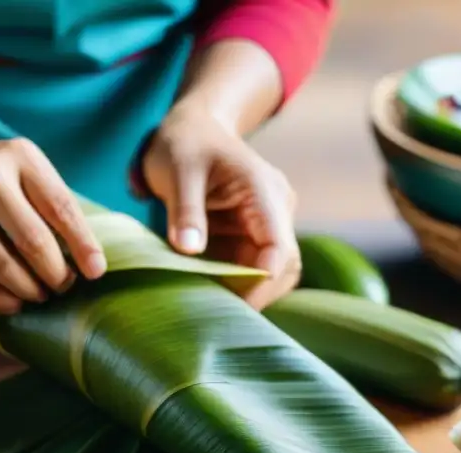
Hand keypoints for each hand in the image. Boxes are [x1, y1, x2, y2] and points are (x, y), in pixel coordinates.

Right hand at [0, 136, 105, 316]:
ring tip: (39, 293)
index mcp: (9, 158)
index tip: (96, 272)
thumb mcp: (27, 171)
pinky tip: (10, 299)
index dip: (83, 246)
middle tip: (63, 285)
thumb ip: (58, 207)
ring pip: (2, 276)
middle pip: (31, 244)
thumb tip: (91, 267)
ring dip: (30, 294)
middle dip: (57, 275)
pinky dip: (0, 306)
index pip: (58, 208)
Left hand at [140, 104, 299, 309]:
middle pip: (282, 269)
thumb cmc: (185, 143)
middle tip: (214, 316)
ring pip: (268, 275)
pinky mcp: (249, 237)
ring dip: (242, 293)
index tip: (232, 306)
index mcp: (264, 192)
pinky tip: (204, 294)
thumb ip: (185, 210)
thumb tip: (189, 249)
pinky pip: (248, 270)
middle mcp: (275, 211)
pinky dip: (230, 286)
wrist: (193, 129)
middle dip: (254, 294)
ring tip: (206, 307)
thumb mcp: (178, 170)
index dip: (260, 283)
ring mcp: (265, 226)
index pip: (279, 249)